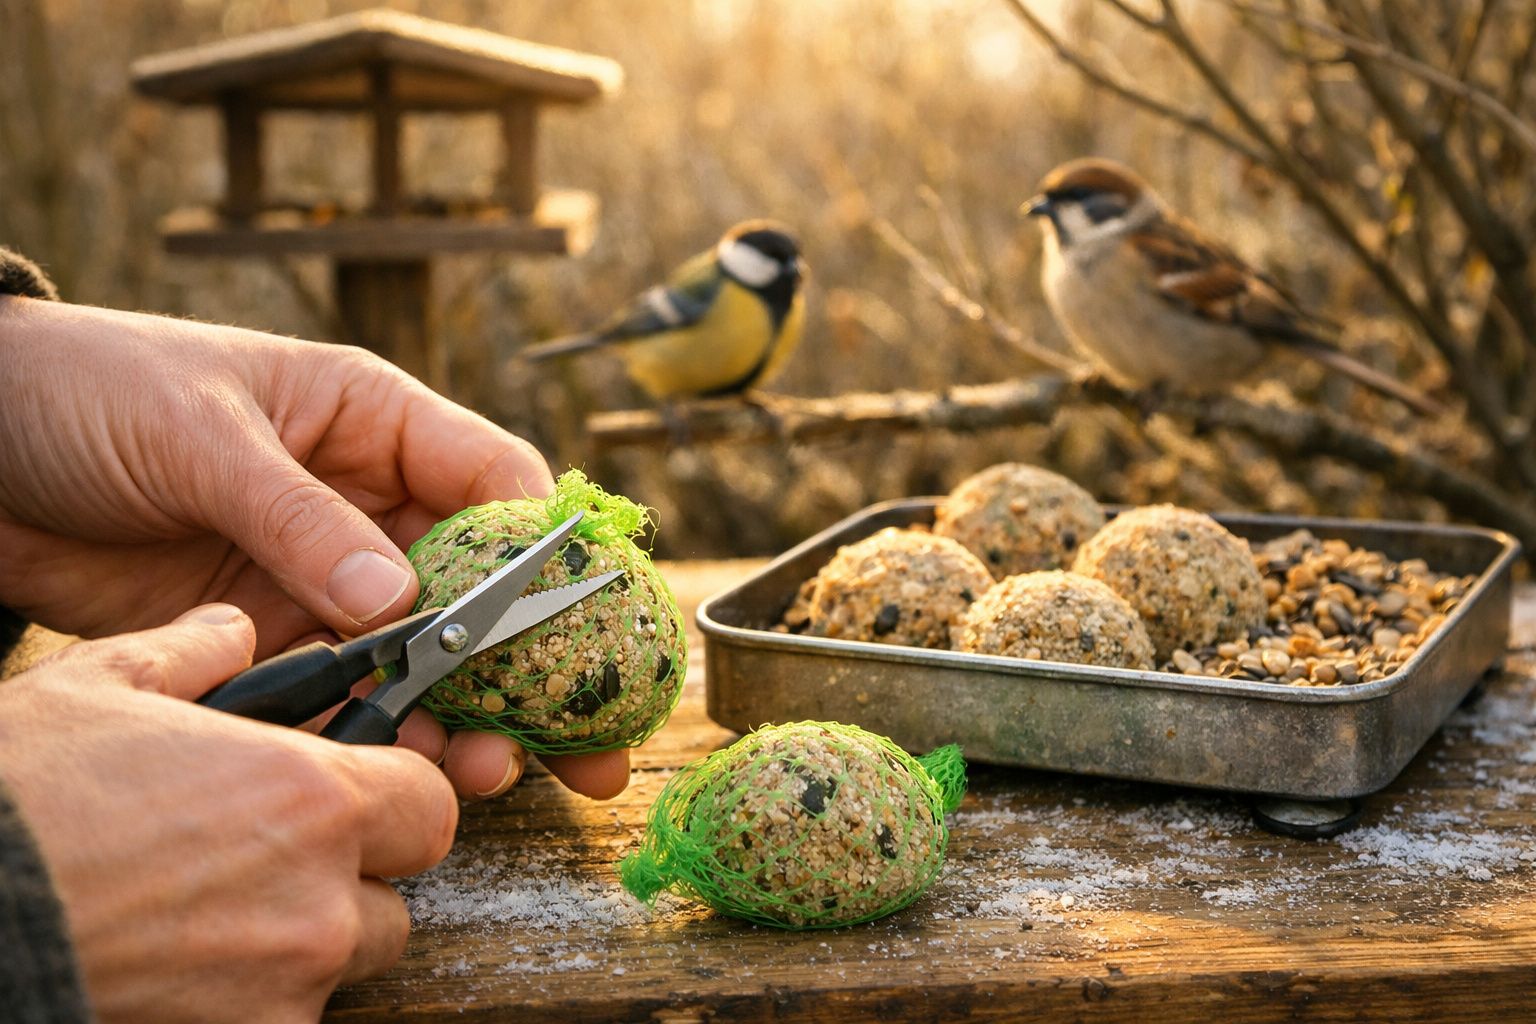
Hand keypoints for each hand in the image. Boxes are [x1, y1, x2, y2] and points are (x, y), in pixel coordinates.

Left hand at [0, 297, 628, 799]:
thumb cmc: (91, 390)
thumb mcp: (200, 434)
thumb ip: (298, 517)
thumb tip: (398, 603)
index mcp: (372, 422)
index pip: (494, 481)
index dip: (546, 552)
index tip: (584, 625)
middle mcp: (366, 503)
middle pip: (480, 589)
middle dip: (534, 663)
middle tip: (586, 740)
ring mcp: (320, 575)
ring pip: (421, 654)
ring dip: (463, 713)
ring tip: (491, 773)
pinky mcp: (269, 635)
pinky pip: (341, 690)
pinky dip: (372, 732)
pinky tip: (399, 769)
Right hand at [0, 606, 454, 1021]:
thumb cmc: (20, 799)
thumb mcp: (98, 686)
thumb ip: (195, 650)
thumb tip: (232, 631)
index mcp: (312, 798)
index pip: (430, 802)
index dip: (396, 792)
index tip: (354, 790)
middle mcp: (320, 900)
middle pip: (396, 892)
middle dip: (354, 871)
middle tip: (277, 851)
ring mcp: (285, 984)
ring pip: (341, 958)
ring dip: (303, 935)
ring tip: (216, 905)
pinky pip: (284, 1009)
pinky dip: (252, 989)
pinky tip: (184, 954)